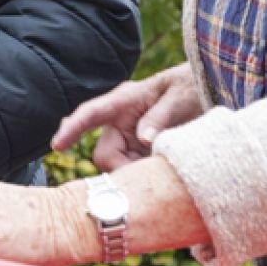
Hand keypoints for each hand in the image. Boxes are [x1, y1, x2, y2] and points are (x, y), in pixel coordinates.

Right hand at [51, 64, 201, 170]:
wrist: (209, 92)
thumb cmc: (191, 87)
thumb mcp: (180, 97)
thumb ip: (160, 116)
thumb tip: (144, 139)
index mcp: (124, 100)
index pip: (90, 114)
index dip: (72, 129)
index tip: (57, 146)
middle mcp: (121, 121)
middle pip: (105, 154)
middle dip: (122, 169)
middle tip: (150, 178)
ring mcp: (130, 138)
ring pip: (119, 167)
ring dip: (137, 175)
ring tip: (166, 169)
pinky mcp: (141, 153)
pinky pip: (134, 172)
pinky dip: (145, 177)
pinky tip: (165, 174)